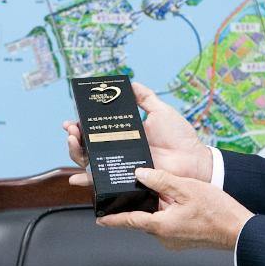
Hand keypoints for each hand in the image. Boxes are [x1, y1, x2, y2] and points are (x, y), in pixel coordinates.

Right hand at [63, 80, 212, 186]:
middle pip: (88, 146)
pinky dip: (87, 181)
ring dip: (75, 153)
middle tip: (71, 129)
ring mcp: (121, 166)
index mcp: (125, 135)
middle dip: (74, 137)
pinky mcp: (125, 180)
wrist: (193, 160)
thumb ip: (145, 97)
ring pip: (89, 162)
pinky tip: (76, 179)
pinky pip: (102, 182)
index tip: (73, 119)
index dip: (82, 125)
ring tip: (73, 142)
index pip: (97, 130)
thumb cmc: (180, 137)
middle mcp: (119, 151)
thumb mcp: (161, 111)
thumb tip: (130, 82)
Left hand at [97, 167, 252, 251]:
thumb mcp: (186, 188)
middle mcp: (165, 236)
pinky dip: (168, 213)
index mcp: (160, 225)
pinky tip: (178, 202)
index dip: (112, 219)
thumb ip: (160, 179)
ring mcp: (175, 241)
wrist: (240, 231)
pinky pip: (169, 225)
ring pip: (157, 221)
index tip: (99, 218)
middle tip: (134, 190)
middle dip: (138, 206)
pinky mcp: (184, 240)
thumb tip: (140, 174)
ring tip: (164, 192)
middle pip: (143, 219)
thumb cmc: (217, 212)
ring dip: (157, 208)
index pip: (128, 221)